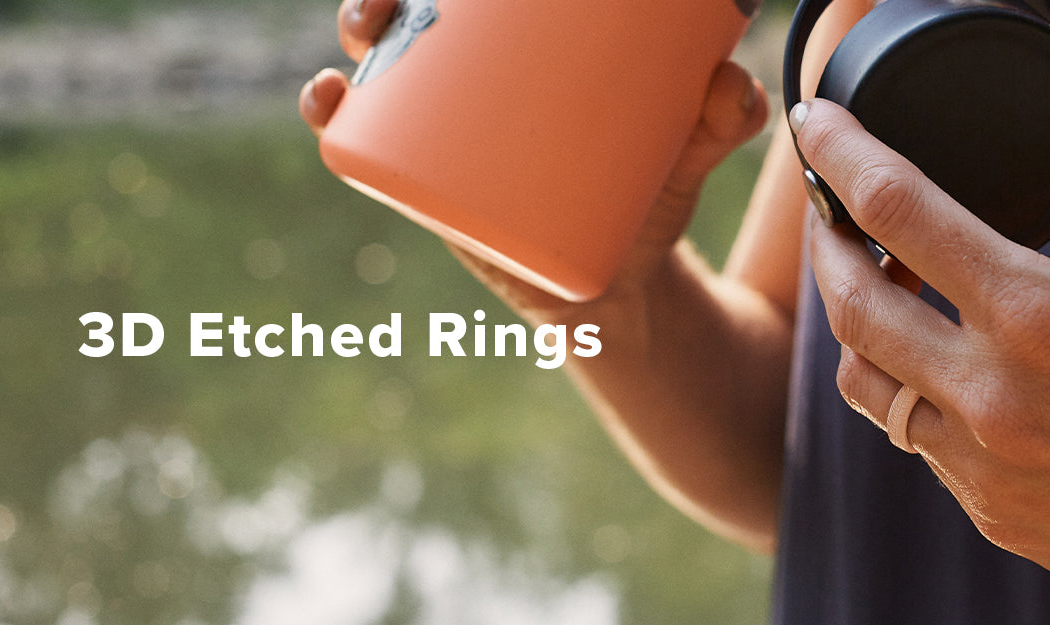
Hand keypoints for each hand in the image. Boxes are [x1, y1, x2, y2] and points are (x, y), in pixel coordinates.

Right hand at [298, 0, 768, 320]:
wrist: (622, 284)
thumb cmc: (648, 192)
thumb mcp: (691, 148)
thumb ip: (722, 116)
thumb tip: (726, 80)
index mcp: (531, 53)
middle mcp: (476, 83)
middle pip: (417, 16)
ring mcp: (446, 136)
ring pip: (380, 68)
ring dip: (357, 35)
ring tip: (366, 36)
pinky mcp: (431, 189)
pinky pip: (364, 146)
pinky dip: (332, 118)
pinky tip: (323, 99)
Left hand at [793, 67, 1049, 622]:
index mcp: (1040, 316)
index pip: (898, 211)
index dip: (844, 155)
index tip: (821, 129)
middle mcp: (994, 394)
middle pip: (850, 304)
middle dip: (828, 245)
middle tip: (834, 212)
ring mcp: (985, 466)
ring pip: (868, 384)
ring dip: (861, 328)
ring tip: (884, 290)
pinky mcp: (995, 515)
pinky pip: (921, 444)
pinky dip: (919, 395)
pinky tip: (952, 371)